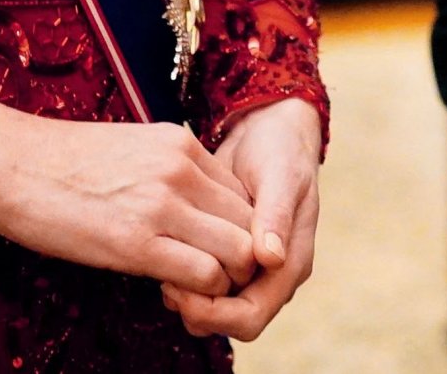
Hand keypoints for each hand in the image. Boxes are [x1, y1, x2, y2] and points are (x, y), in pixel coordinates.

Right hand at [0, 95, 256, 294]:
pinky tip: (165, 288)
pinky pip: (205, 277)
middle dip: (239, 259)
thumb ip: (170, 173)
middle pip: (250, 224)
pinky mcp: (138, 242)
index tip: (206, 248)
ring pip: (239, 252)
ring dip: (223, 280)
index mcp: (178, 141)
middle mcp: (179, 167)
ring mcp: (162, 203)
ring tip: (187, 285)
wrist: (7, 161)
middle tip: (206, 276)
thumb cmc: (60, 161)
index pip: (244, 195)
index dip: (234, 230)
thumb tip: (195, 212)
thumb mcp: (130, 149)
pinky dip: (197, 294)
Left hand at [160, 96, 320, 342]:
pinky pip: (206, 276)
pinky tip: (162, 253)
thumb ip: (276, 217)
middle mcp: (269, 273)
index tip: (179, 291)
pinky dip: (184, 272)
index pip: (250, 316)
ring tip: (157, 270)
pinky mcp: (227, 246)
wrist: (269, 129)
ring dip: (187, 294)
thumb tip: (270, 258)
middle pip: (229, 318)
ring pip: (216, 302)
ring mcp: (248, 262)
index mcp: (289, 264)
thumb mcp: (280, 176)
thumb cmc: (280, 150)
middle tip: (161, 285)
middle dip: (196, 309)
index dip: (215, 314)